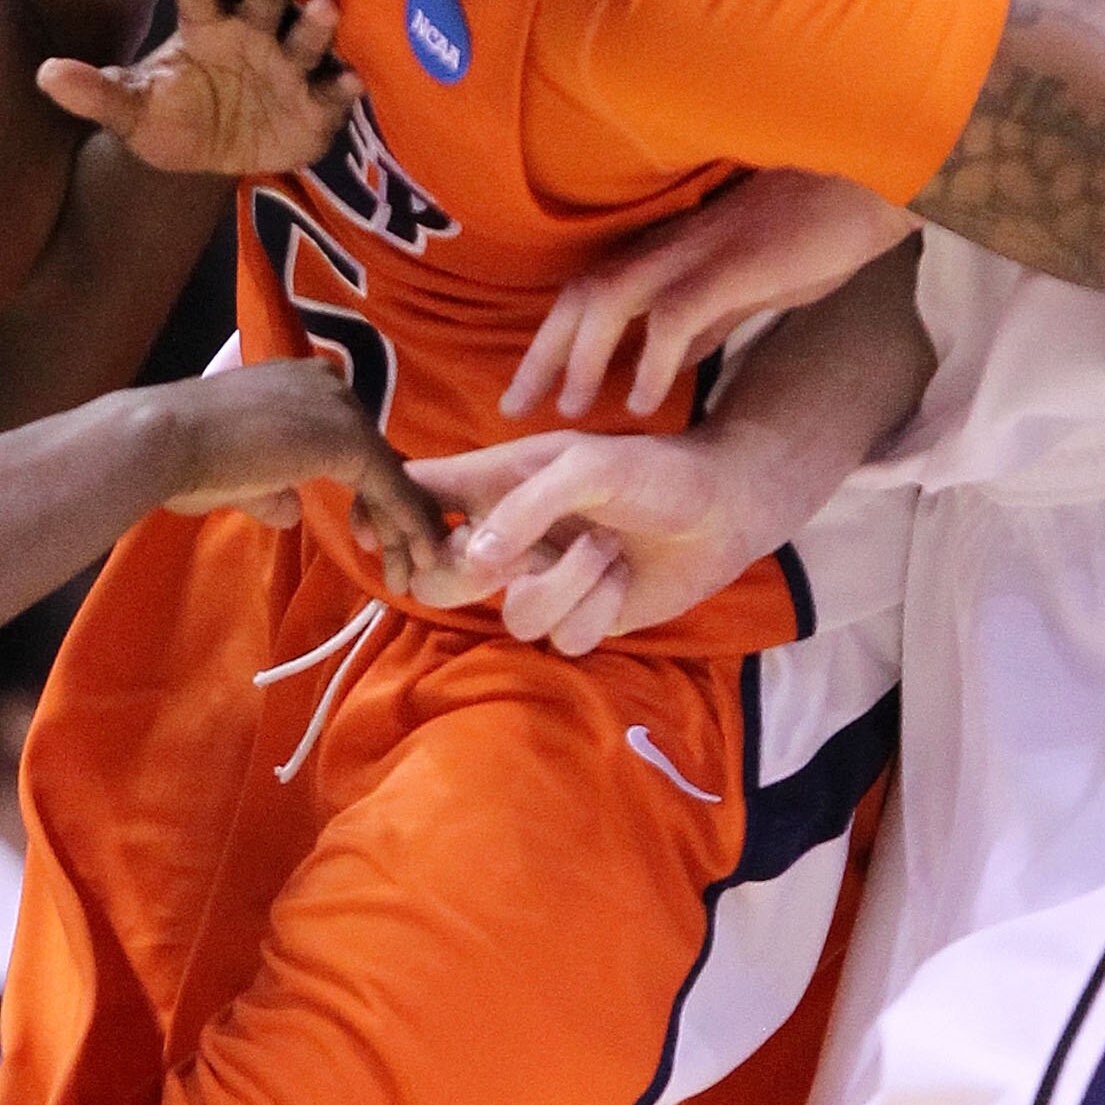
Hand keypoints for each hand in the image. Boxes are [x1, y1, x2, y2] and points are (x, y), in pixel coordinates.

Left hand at [39, 0, 358, 181]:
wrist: (219, 160)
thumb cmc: (176, 119)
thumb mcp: (133, 111)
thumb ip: (97, 93)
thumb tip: (44, 74)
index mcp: (206, 24)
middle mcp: (254, 32)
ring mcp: (289, 66)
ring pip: (305, 37)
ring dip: (316, 24)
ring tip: (324, 7)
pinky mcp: (316, 106)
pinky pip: (333, 93)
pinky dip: (342, 87)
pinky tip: (350, 80)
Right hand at [162, 357, 443, 590]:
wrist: (169, 442)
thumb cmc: (188, 459)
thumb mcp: (238, 477)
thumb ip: (272, 489)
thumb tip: (292, 510)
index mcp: (299, 385)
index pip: (349, 440)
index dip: (364, 490)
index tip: (365, 534)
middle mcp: (327, 385)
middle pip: (376, 455)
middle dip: (391, 511)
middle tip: (401, 559)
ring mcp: (341, 409)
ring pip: (389, 473)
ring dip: (405, 525)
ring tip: (415, 570)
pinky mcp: (350, 439)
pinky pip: (392, 488)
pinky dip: (407, 524)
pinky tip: (417, 556)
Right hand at [406, 419, 792, 651]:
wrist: (725, 508)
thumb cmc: (654, 469)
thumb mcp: (585, 464)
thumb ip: (525, 506)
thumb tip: (474, 557)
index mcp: (494, 484)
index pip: (415, 497)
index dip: (384, 517)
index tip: (379, 537)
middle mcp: (508, 537)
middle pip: (439, 581)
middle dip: (469, 576)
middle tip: (509, 557)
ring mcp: (543, 581)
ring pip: (513, 617)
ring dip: (565, 585)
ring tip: (607, 549)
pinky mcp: (582, 619)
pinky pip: (564, 639)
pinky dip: (599, 610)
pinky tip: (624, 579)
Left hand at [503, 172, 907, 420]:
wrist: (870, 187)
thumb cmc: (814, 232)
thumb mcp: (748, 285)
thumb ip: (706, 319)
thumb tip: (670, 360)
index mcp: (669, 252)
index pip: (588, 295)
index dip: (550, 342)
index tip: (525, 393)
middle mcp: (670, 247)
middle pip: (581, 297)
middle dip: (542, 355)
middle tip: (513, 409)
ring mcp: (699, 252)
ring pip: (612, 300)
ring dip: (583, 358)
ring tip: (570, 412)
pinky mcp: (735, 264)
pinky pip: (677, 314)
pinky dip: (653, 360)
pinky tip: (643, 402)